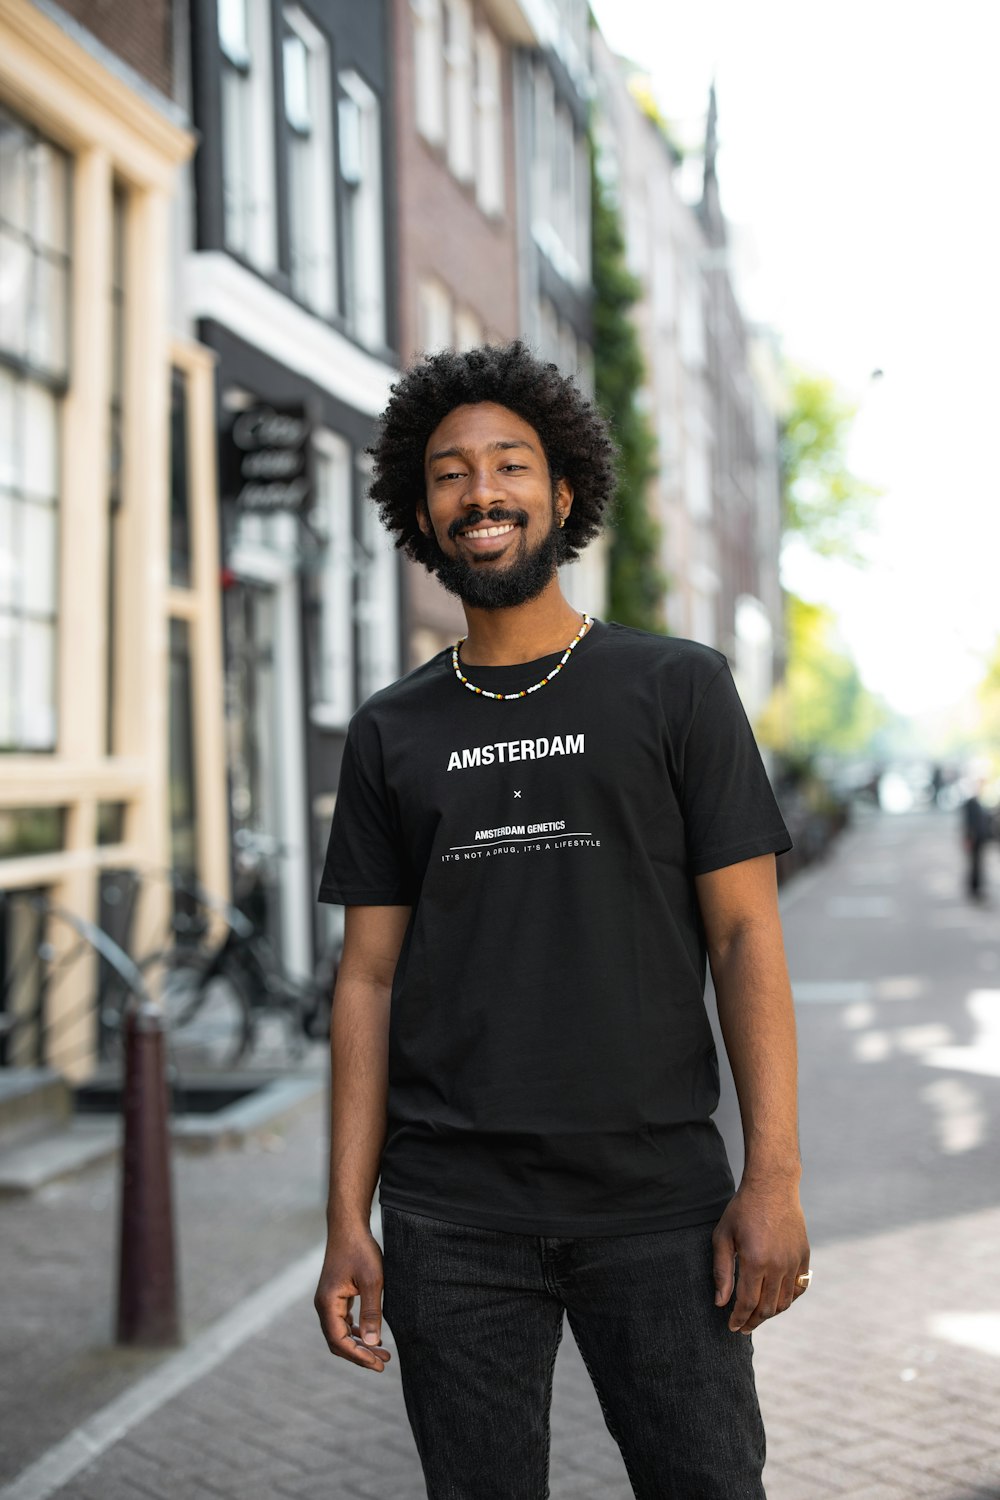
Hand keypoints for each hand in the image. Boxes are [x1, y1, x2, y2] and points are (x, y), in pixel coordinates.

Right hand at [314, 1228, 391, 1371]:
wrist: (349, 1226)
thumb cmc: (360, 1250)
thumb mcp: (372, 1281)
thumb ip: (371, 1313)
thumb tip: (373, 1344)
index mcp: (327, 1303)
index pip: (339, 1341)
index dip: (358, 1356)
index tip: (379, 1363)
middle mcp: (323, 1305)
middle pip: (338, 1341)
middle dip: (360, 1354)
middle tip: (384, 1362)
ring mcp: (328, 1300)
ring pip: (341, 1332)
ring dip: (360, 1344)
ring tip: (383, 1352)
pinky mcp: (335, 1295)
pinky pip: (343, 1321)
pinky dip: (356, 1331)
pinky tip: (373, 1335)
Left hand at [712, 1182, 809, 1334]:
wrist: (773, 1187)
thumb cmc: (742, 1210)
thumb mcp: (723, 1236)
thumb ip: (722, 1271)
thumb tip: (721, 1302)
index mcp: (755, 1261)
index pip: (747, 1303)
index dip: (739, 1318)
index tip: (731, 1327)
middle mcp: (778, 1265)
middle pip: (767, 1308)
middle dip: (753, 1321)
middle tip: (742, 1327)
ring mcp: (794, 1262)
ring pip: (784, 1302)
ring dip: (770, 1313)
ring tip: (757, 1316)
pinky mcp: (804, 1257)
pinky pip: (799, 1288)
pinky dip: (788, 1300)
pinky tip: (776, 1301)